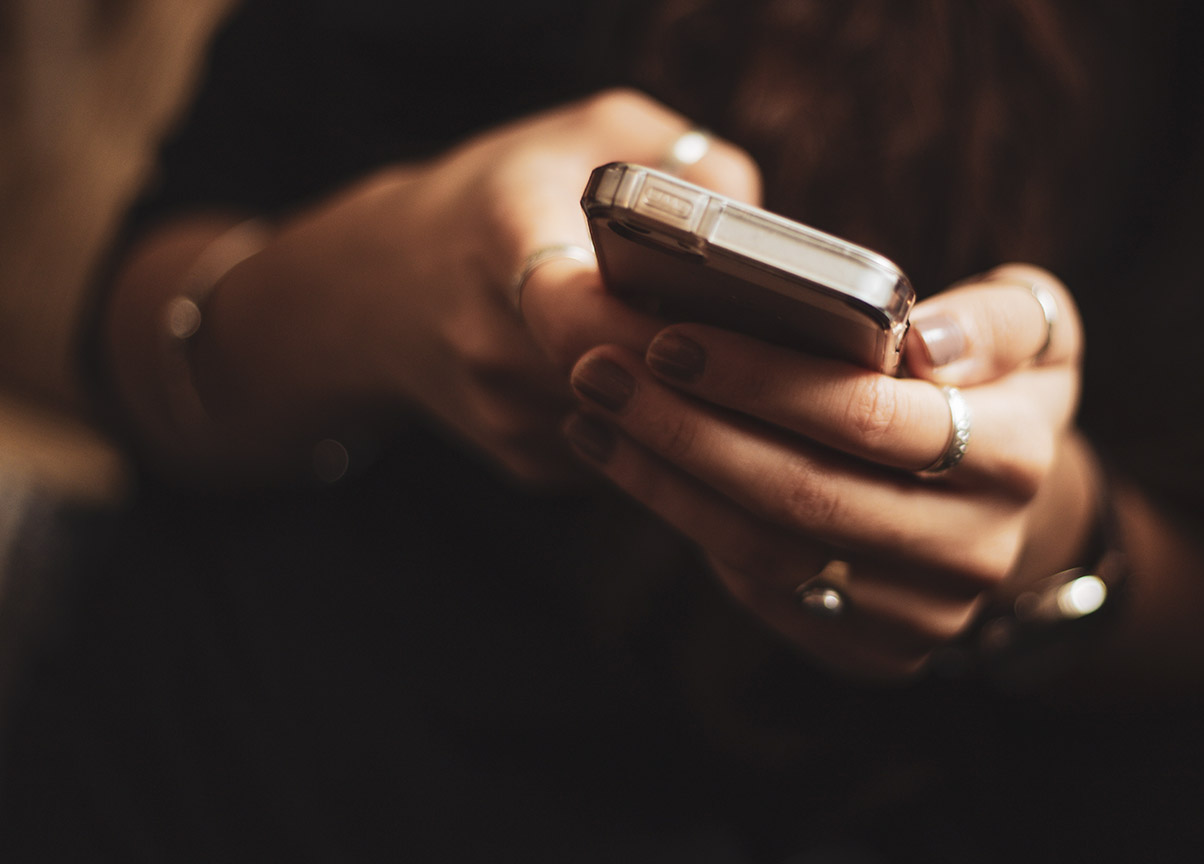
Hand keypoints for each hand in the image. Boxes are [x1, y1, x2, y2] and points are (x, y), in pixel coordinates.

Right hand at [117, 89, 757, 485]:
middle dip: (702, 369)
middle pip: (624, 381)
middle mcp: (491, 340)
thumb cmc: (505, 195)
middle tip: (775, 347)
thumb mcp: (589, 133)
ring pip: (636, 429)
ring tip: (741, 364)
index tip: (717, 315)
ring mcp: (505, 414)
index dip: (654, 327)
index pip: (575, 310)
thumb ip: (682, 159)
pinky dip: (662, 429)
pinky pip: (623, 456)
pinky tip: (681, 390)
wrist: (382, 287)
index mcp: (501, 239)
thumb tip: (762, 226)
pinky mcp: (526, 464)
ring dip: (692, 405)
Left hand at [564, 265, 1088, 677]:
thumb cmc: (994, 384)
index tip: (670, 338)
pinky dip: (687, 523)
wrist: (1004, 502)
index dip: (762, 380)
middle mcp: (976, 550)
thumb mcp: (1034, 327)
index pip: (869, 418)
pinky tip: (633, 462)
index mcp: (1016, 456)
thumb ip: (995, 318)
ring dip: (664, 480)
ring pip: (767, 551)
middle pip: (801, 494)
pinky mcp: (873, 652)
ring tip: (595, 413)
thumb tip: (924, 343)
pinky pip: (763, 590)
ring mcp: (923, 615)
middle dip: (685, 430)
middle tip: (599, 372)